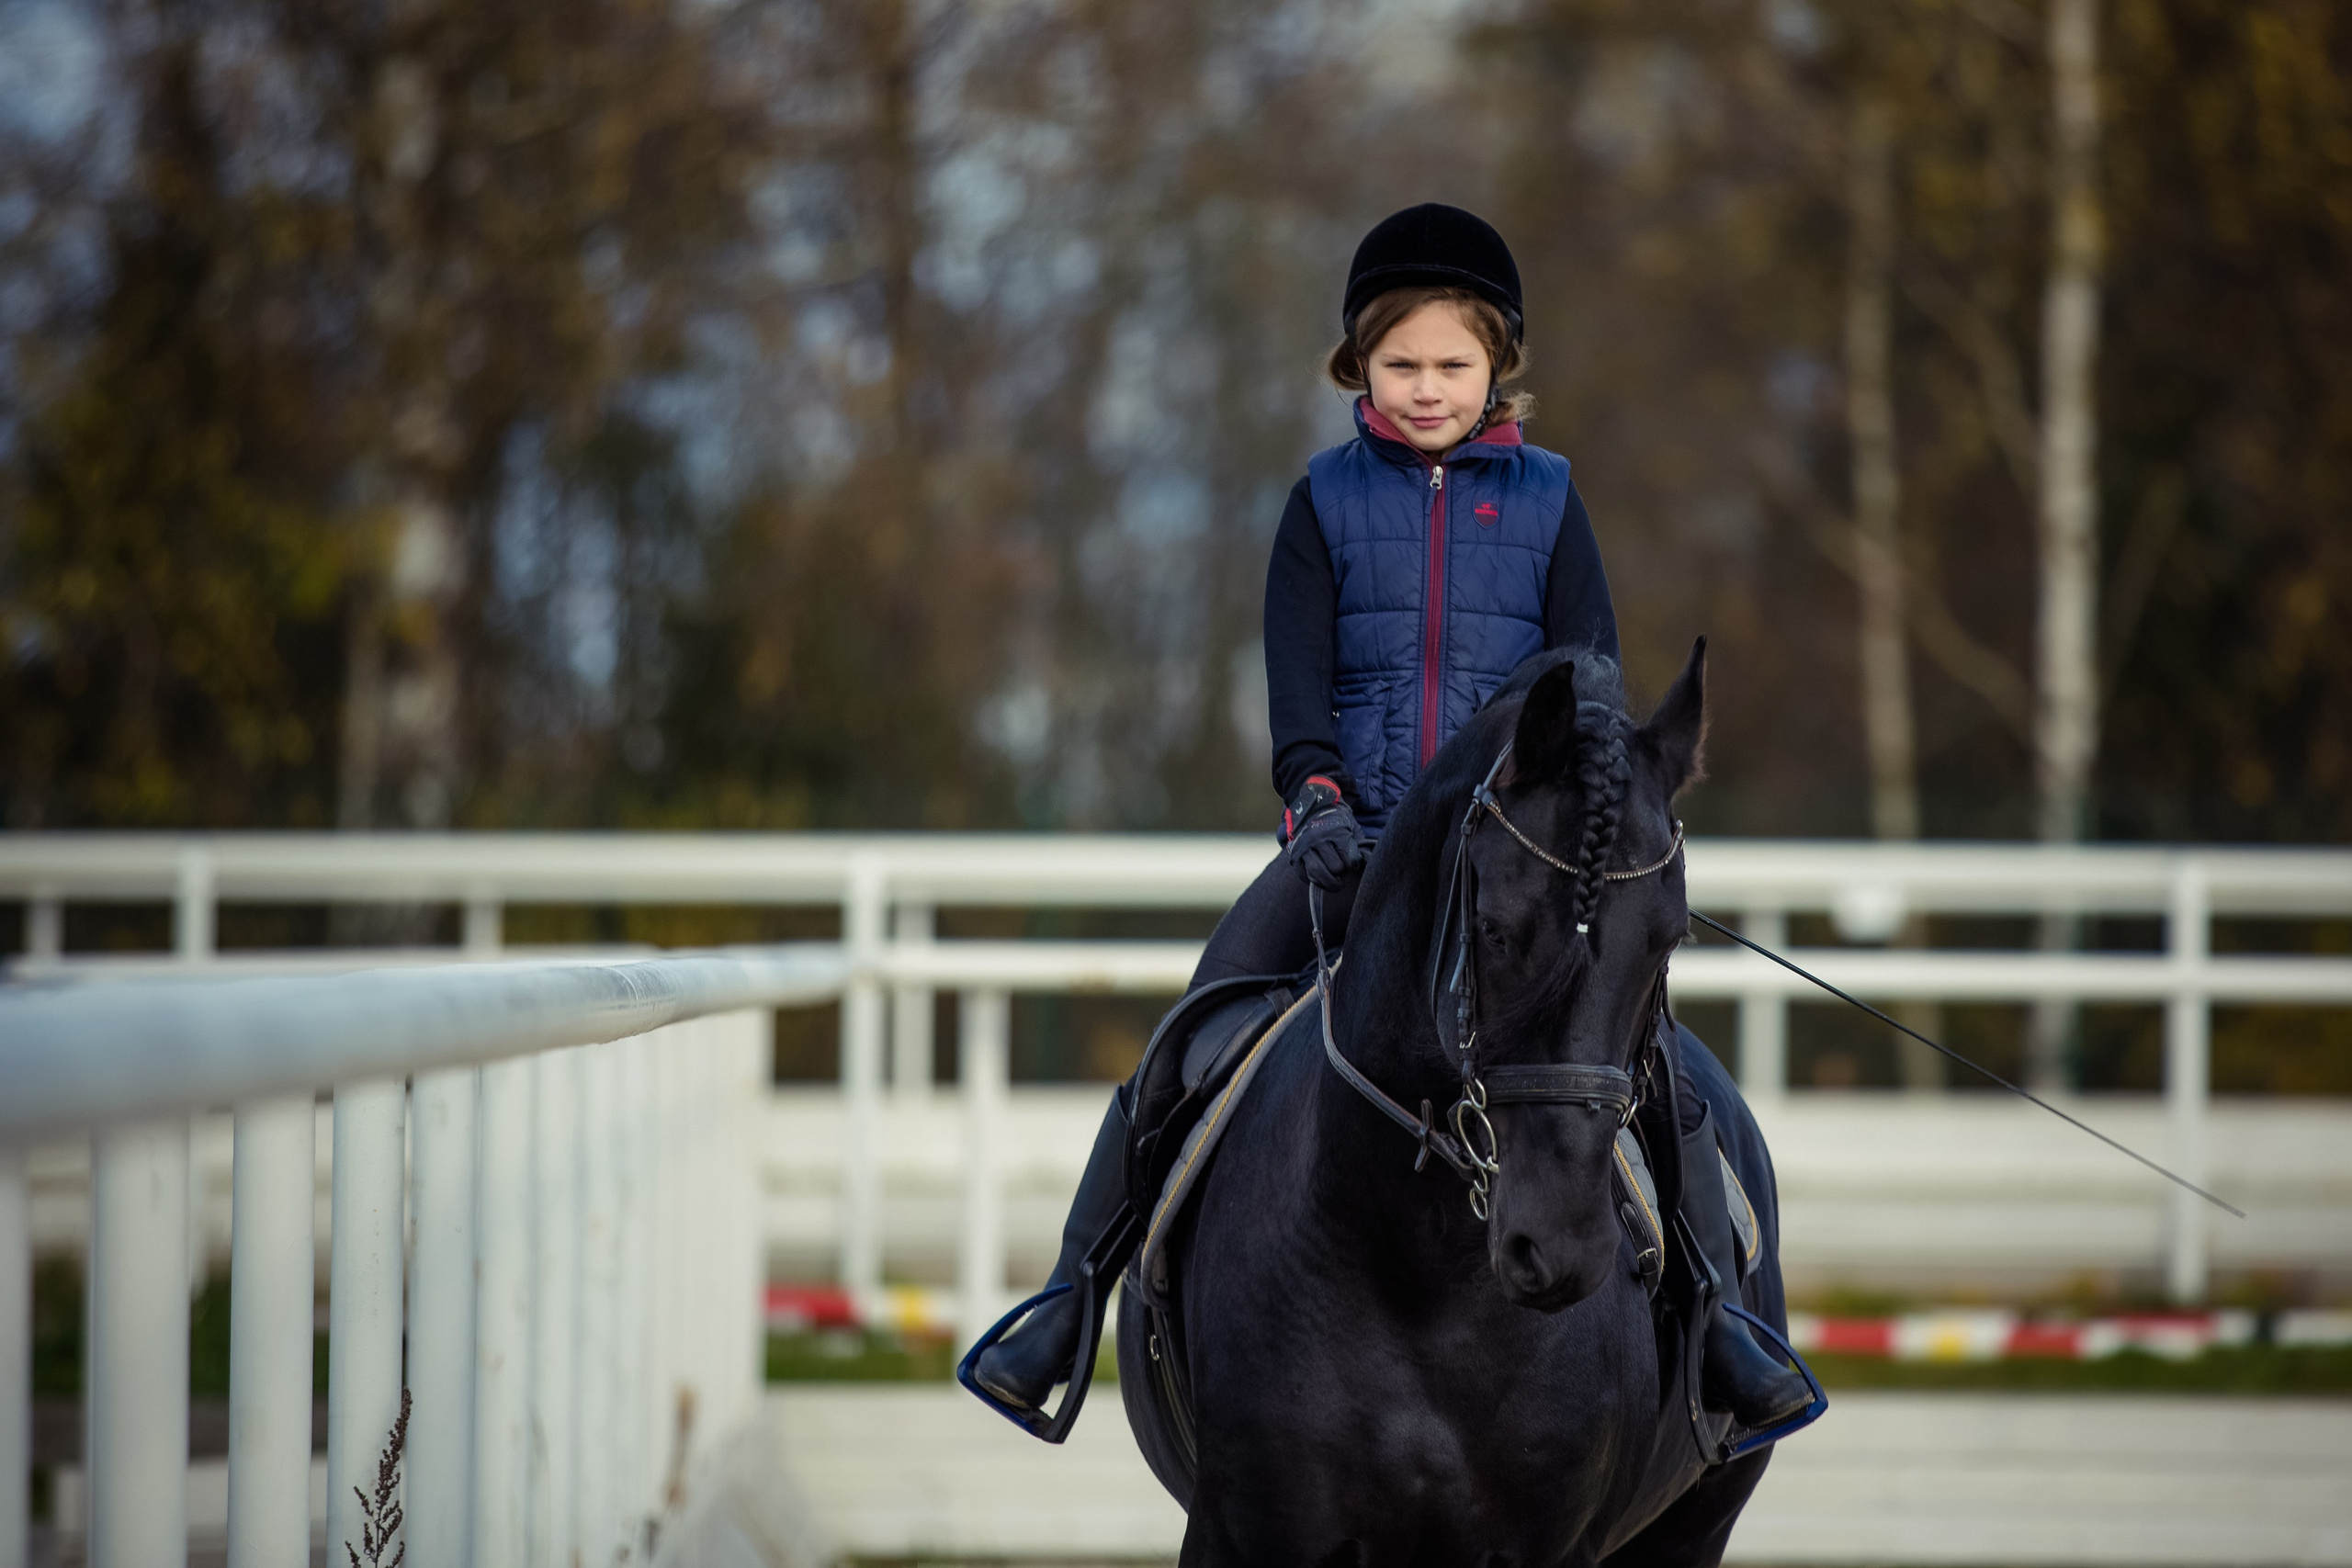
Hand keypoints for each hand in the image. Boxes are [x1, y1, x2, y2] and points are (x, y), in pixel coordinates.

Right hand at [1283, 776, 1364, 890]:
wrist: (1312, 807)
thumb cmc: (1336, 820)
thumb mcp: (1351, 826)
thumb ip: (1358, 844)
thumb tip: (1367, 861)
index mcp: (1336, 832)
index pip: (1350, 858)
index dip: (1354, 864)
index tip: (1353, 862)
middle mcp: (1319, 839)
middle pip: (1334, 867)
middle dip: (1341, 873)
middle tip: (1343, 872)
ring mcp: (1305, 847)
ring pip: (1316, 872)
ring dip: (1328, 882)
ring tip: (1334, 882)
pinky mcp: (1294, 854)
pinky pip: (1302, 874)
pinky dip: (1312, 880)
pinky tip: (1320, 878)